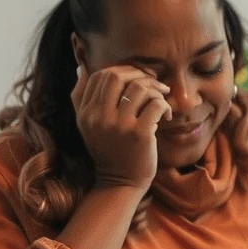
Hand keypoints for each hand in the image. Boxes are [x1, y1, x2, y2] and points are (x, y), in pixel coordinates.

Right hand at [71, 64, 171, 190]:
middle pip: (117, 76)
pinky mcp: (139, 133)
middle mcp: (99, 116)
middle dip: (139, 75)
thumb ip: (81, 97)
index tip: (137, 79)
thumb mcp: (87, 125)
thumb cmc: (108, 151)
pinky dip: (164, 105)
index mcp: (86, 112)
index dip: (121, 71)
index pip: (100, 75)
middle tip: (154, 84)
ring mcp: (119, 125)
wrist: (120, 183)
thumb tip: (81, 66)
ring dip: (155, 89)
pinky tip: (166, 116)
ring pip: (139, 88)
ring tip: (162, 99)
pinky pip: (155, 104)